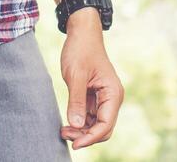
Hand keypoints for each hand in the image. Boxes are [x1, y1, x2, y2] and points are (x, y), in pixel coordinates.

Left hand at [59, 19, 122, 149]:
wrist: (82, 33)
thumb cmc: (81, 50)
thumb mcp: (76, 75)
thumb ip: (76, 100)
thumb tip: (76, 125)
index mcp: (113, 93)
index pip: (106, 124)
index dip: (90, 137)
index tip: (74, 144)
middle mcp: (112, 98)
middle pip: (103, 128)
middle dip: (85, 136)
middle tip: (64, 134)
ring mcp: (104, 99)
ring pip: (96, 125)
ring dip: (81, 131)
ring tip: (63, 130)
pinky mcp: (95, 97)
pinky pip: (90, 117)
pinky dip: (80, 123)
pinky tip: (67, 123)